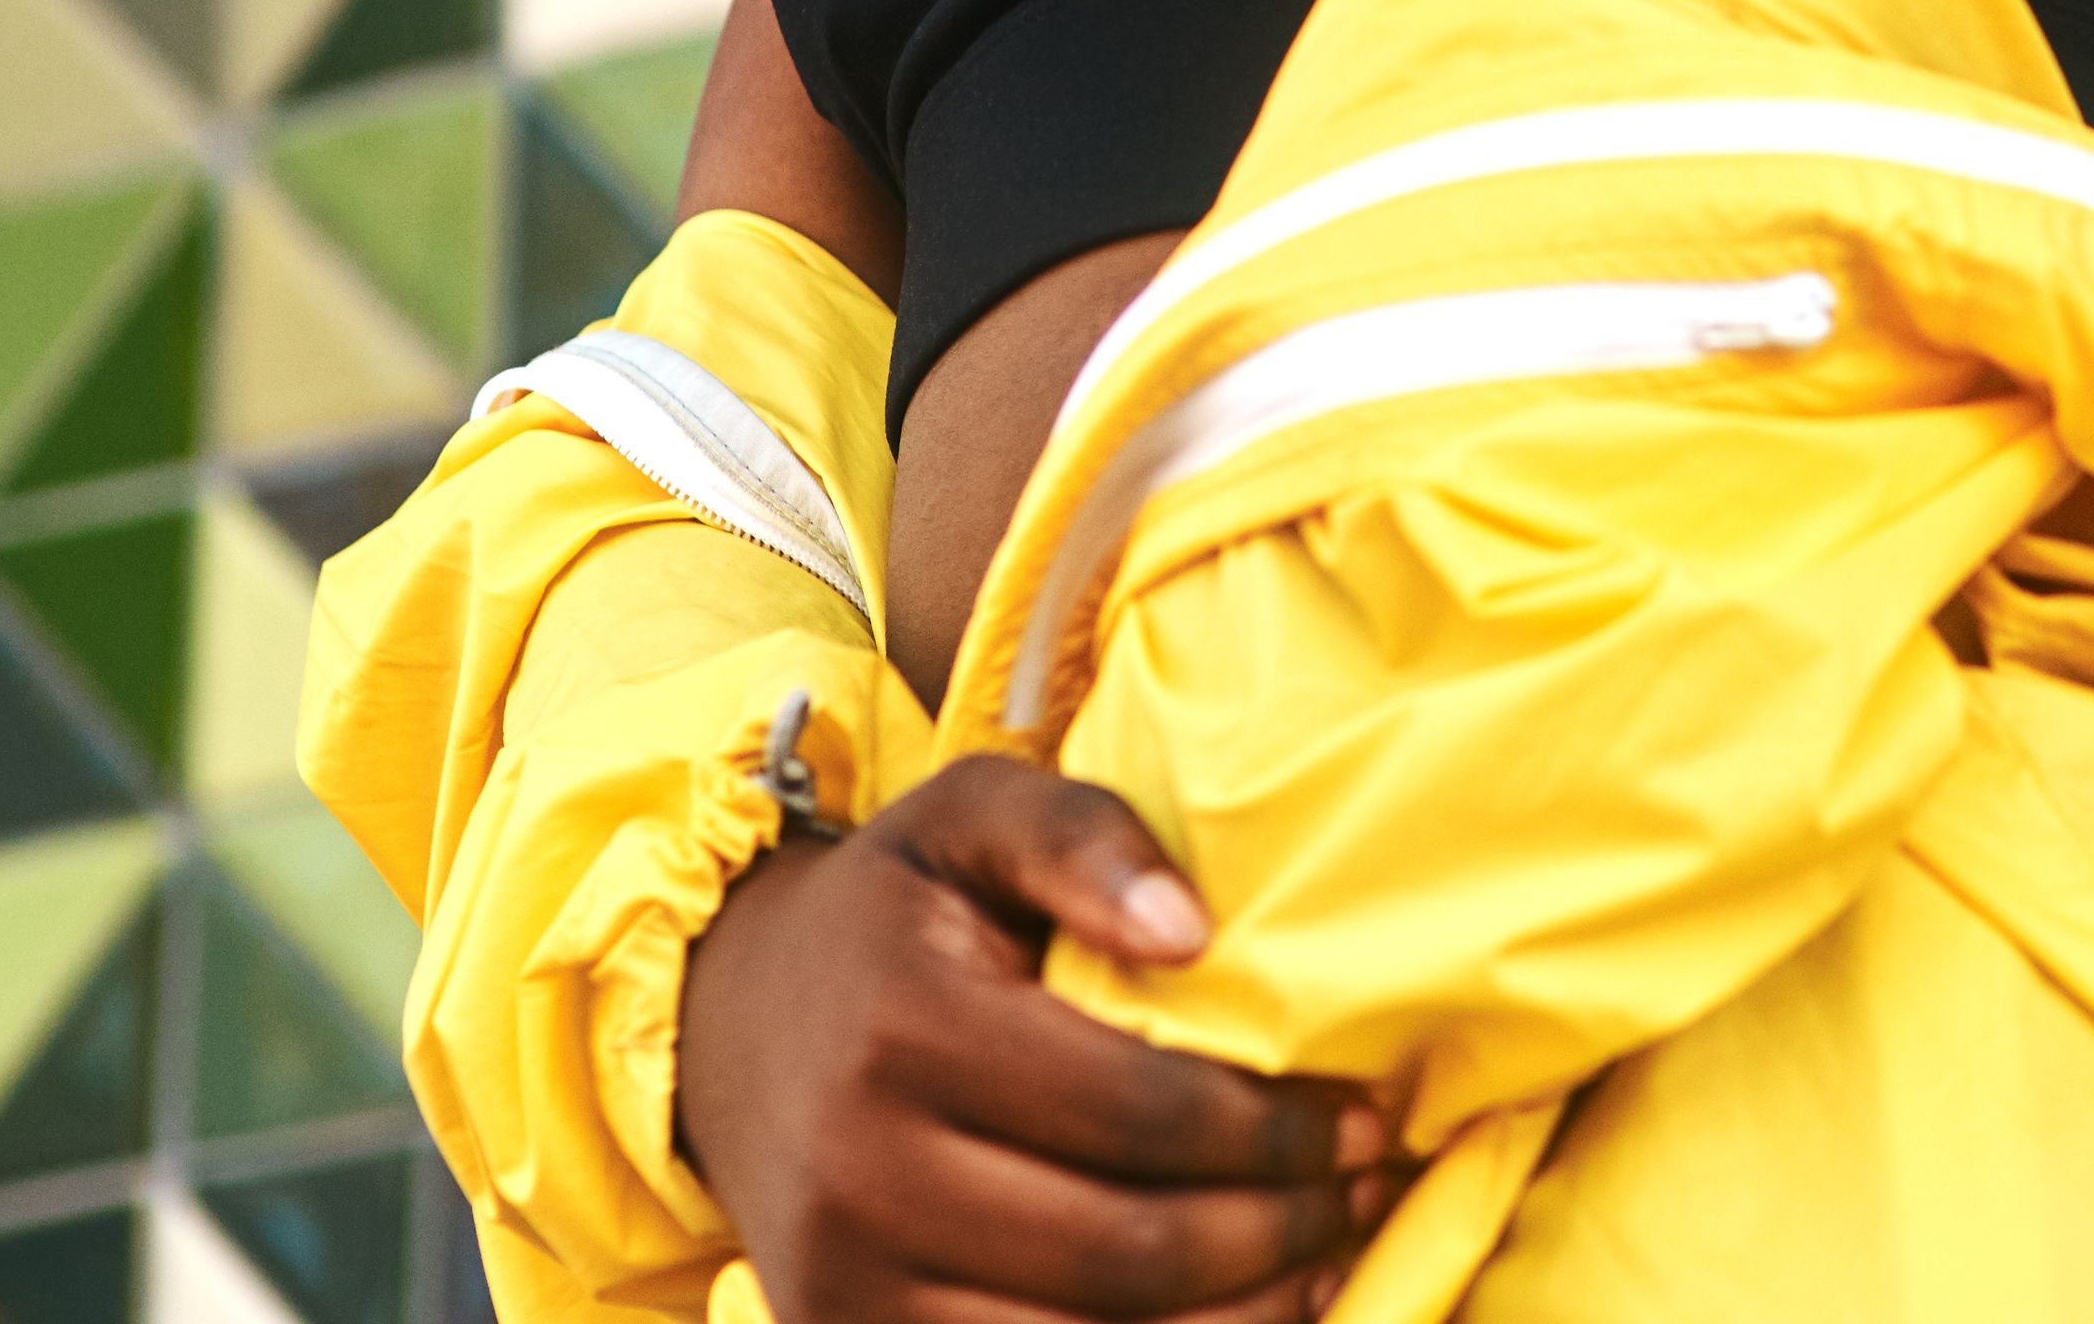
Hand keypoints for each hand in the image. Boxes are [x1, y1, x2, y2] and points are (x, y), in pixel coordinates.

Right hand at [676, 754, 1407, 1322]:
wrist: (729, 1030)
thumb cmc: (893, 918)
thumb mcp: (970, 817)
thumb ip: (1083, 836)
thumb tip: (1194, 933)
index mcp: (903, 1032)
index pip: (1134, 1113)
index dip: (1271, 1130)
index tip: (1363, 1114)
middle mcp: (860, 1177)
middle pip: (1122, 1253)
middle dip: (1277, 1234)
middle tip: (1361, 1193)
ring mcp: (844, 1290)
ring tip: (1323, 1266)